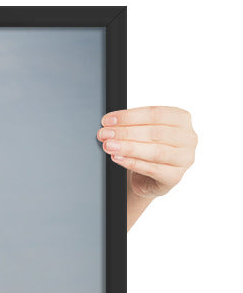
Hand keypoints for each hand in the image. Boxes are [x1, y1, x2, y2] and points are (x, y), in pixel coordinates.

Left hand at [97, 106, 196, 229]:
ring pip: (155, 151)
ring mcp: (184, 159)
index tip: (108, 120)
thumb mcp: (142, 133)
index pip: (155, 113)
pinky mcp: (175, 177)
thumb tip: (109, 123)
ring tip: (109, 146)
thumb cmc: (147, 150)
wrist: (148, 178)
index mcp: (181, 119)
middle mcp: (188, 138)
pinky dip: (133, 163)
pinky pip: (152, 169)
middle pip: (155, 132)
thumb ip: (131, 125)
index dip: (129, 116)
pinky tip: (118, 158)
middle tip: (104, 134)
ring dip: (128, 148)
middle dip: (125, 132)